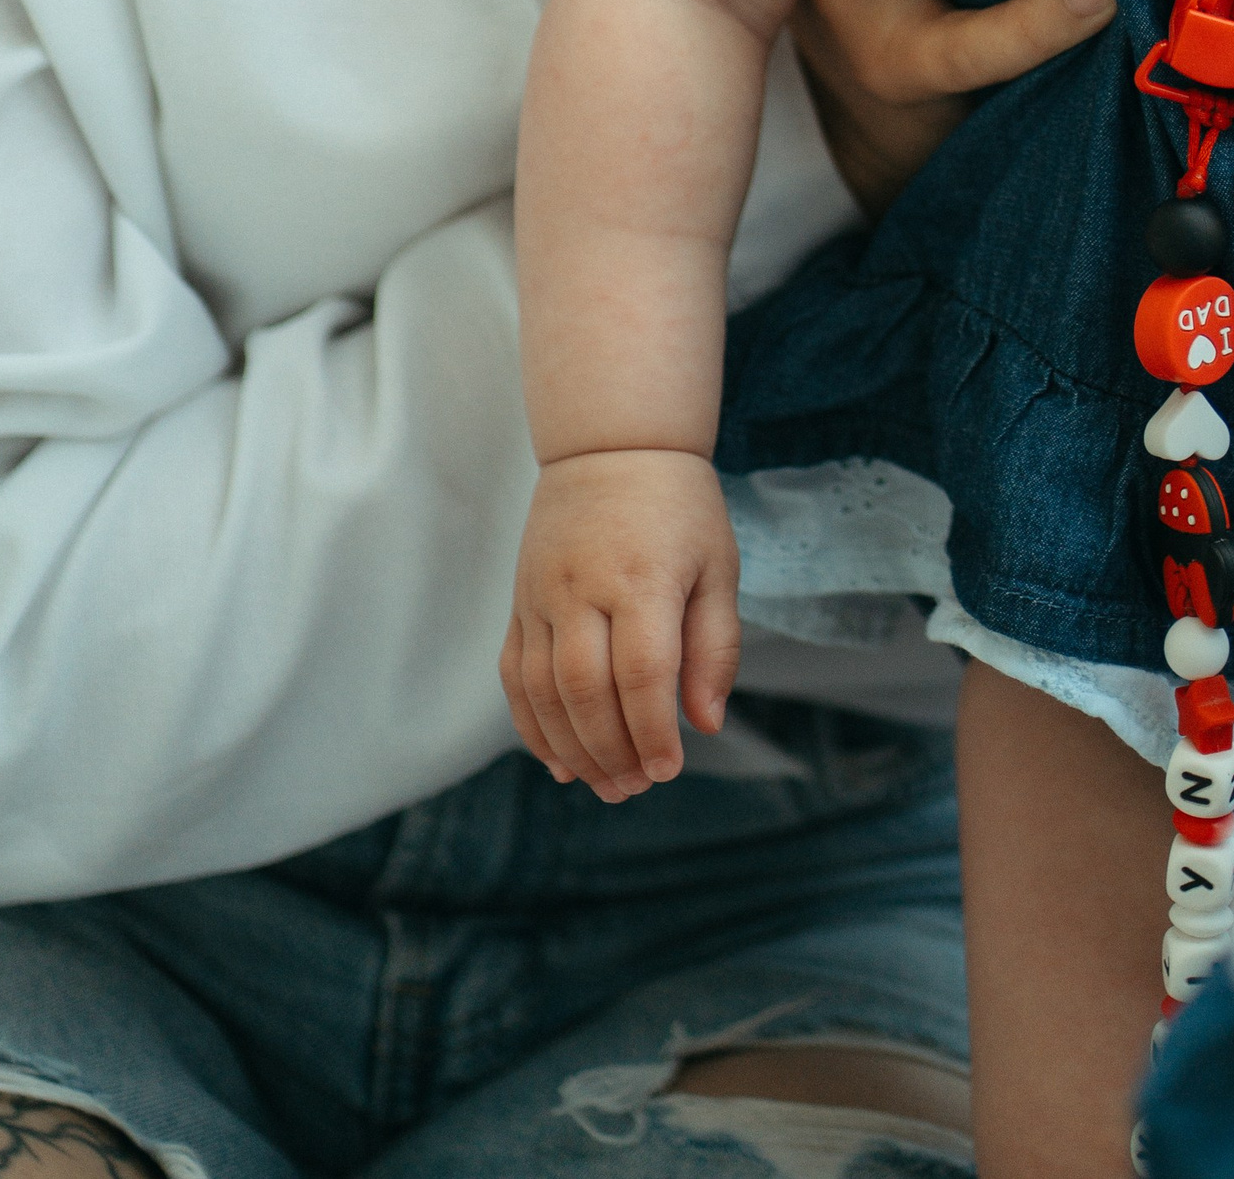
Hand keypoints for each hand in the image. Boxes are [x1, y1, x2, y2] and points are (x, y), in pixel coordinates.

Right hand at [502, 451, 739, 804]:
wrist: (610, 444)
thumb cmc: (678, 507)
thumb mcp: (718, 565)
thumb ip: (715, 645)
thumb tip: (706, 723)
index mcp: (641, 577)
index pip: (641, 673)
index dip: (652, 731)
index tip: (668, 769)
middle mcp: (583, 587)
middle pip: (585, 690)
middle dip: (610, 751)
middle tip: (635, 788)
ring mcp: (542, 595)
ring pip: (542, 690)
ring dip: (572, 748)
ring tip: (604, 783)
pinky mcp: (520, 601)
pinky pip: (515, 675)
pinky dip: (531, 724)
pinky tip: (559, 759)